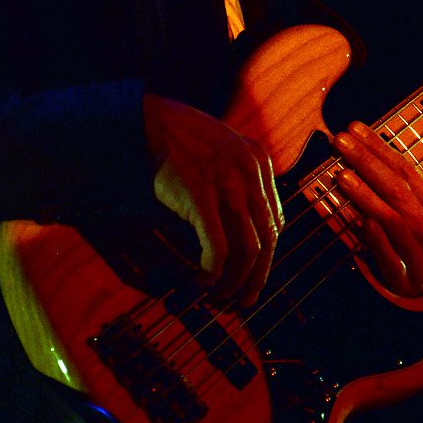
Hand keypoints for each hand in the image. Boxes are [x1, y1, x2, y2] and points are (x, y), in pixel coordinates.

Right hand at [143, 93, 283, 305]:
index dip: (265, 256)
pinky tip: (203, 279)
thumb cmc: (180, 136)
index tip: (253, 276)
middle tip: (243, 301)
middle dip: (256, 277)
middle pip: (266, 240)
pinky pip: (217, 247)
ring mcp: (227, 183)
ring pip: (247, 250)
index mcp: (258, 161)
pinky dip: (213, 271)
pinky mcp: (200, 195)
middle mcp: (250, 173)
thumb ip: (240, 175)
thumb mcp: (223, 147)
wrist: (148, 120)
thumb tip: (243, 222)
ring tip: (218, 294)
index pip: (274, 222)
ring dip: (234, 280)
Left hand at [332, 121, 422, 296]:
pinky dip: (376, 238)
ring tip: (341, 174)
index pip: (407, 171)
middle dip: (367, 161)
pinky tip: (361, 221)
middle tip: (340, 140)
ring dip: (366, 194)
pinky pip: (389, 257)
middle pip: (399, 189)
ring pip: (394, 219)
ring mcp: (421, 259)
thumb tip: (363, 156)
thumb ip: (399, 197)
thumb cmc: (417, 258)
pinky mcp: (405, 283)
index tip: (355, 128)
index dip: (380, 147)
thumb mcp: (419, 226)